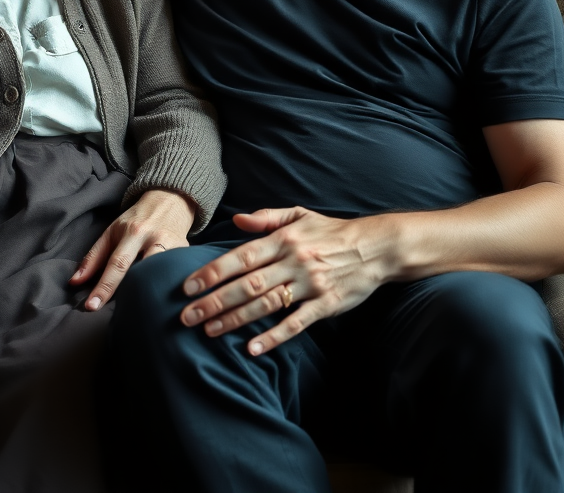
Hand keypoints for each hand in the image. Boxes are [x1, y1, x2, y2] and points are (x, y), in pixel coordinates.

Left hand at [71, 189, 195, 310]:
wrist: (170, 201)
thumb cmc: (136, 220)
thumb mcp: (112, 232)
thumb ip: (93, 257)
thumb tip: (74, 283)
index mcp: (133, 232)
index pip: (117, 263)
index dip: (104, 287)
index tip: (91, 307)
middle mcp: (155, 239)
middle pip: (144, 270)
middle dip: (131, 294)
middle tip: (120, 318)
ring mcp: (175, 247)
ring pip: (164, 274)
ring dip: (153, 294)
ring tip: (143, 316)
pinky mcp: (189, 254)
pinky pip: (179, 276)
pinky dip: (171, 291)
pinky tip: (165, 308)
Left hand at [179, 207, 390, 355]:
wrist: (375, 247)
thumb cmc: (330, 231)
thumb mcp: (298, 215)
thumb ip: (266, 217)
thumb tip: (235, 219)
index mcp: (283, 239)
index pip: (241, 257)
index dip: (213, 272)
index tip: (188, 286)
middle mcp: (293, 261)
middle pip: (248, 284)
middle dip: (215, 301)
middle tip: (187, 316)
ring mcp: (310, 285)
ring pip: (266, 304)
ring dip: (235, 319)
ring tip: (209, 330)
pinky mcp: (326, 305)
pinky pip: (296, 323)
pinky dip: (274, 336)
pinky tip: (252, 348)